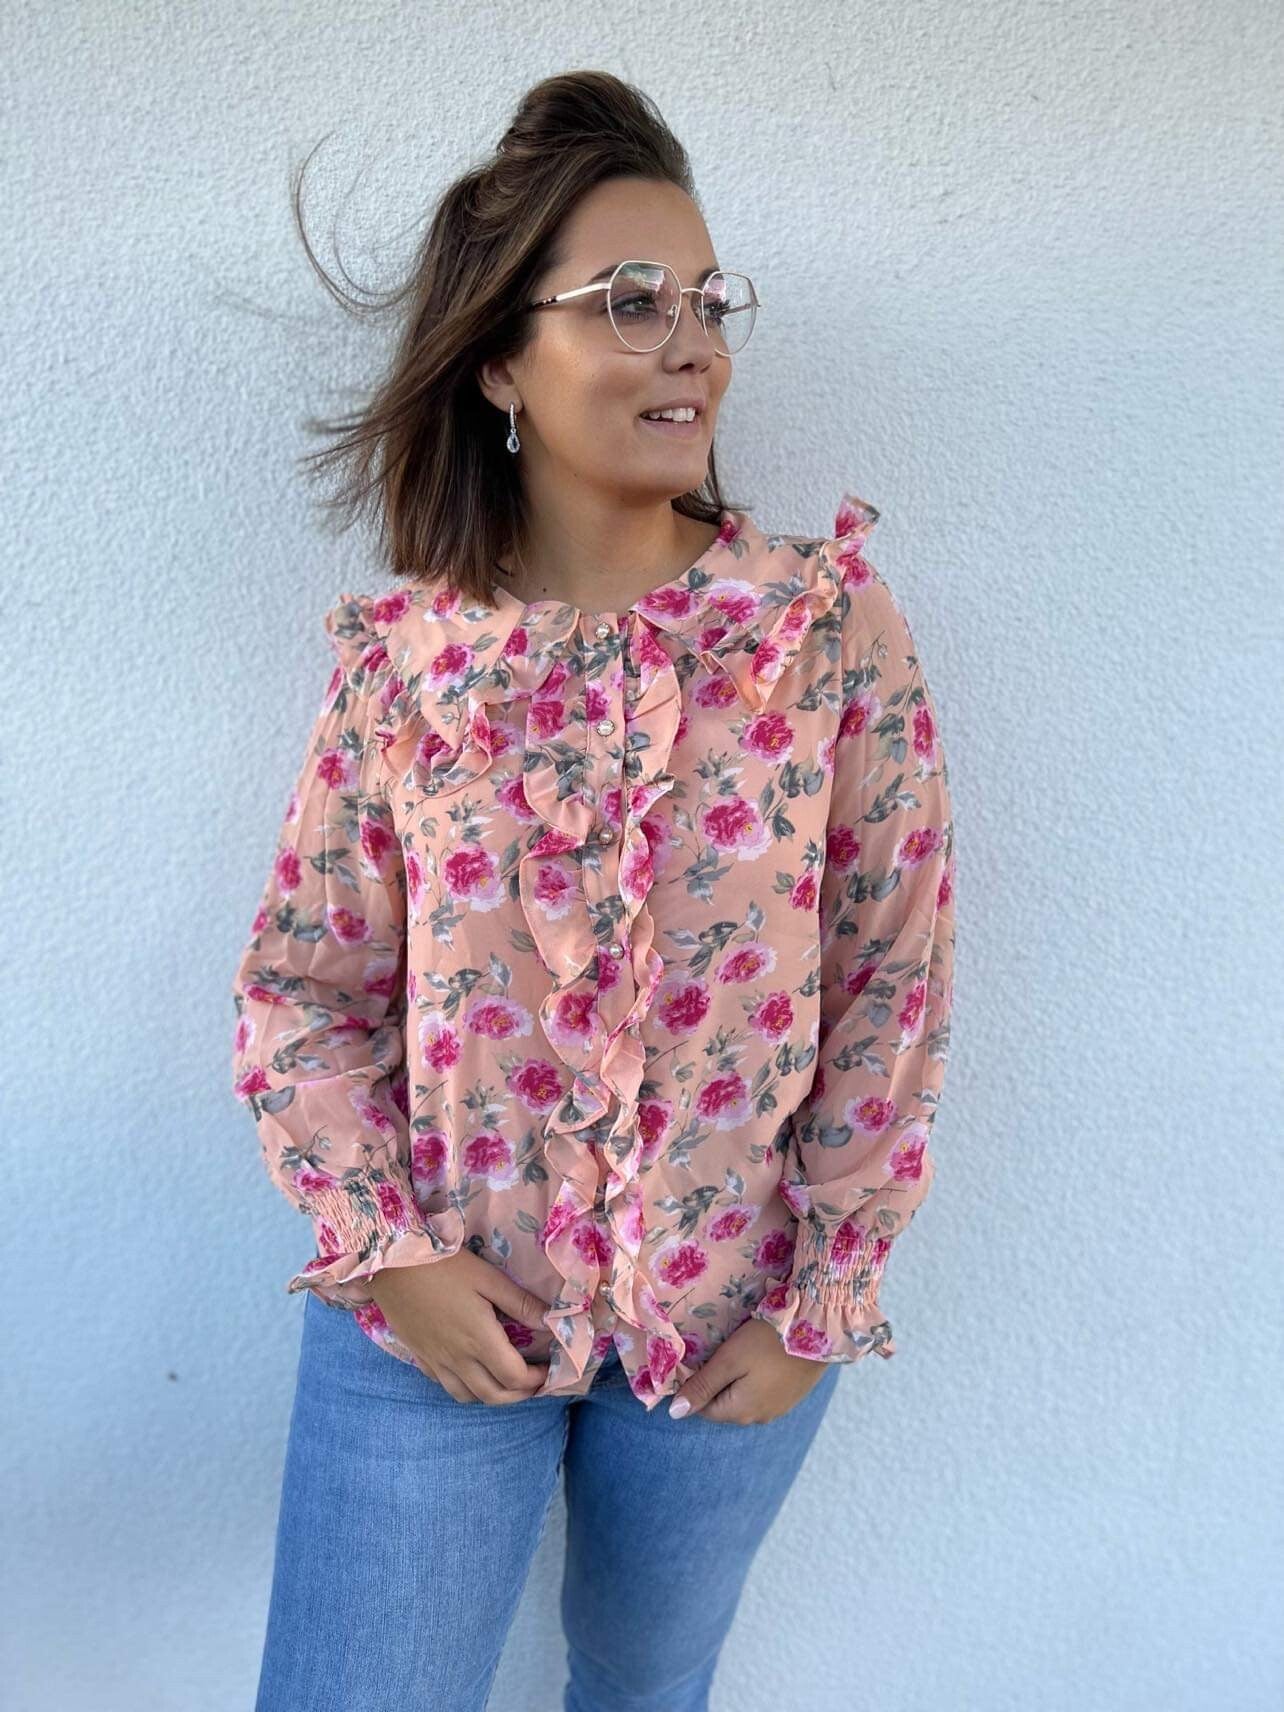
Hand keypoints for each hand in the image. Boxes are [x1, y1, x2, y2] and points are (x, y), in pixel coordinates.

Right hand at [365, 1249, 553, 1404]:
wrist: (391, 1265)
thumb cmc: (443, 1266)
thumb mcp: (488, 1278)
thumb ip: (520, 1303)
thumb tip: (551, 1321)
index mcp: (480, 1340)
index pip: (515, 1377)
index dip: (536, 1379)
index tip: (547, 1367)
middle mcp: (458, 1360)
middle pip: (494, 1396)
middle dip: (520, 1394)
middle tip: (534, 1380)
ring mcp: (436, 1361)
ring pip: (468, 1397)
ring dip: (493, 1395)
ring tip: (505, 1378)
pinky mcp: (420, 1357)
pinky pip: (445, 1385)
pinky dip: (465, 1387)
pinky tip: (471, 1369)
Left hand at [667, 1317, 833, 1423]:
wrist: (818, 1330)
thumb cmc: (767, 1342)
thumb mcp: (729, 1360)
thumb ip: (702, 1386)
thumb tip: (675, 1414)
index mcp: (741, 1412)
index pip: (704, 1409)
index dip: (697, 1386)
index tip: (701, 1359)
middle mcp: (760, 1418)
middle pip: (725, 1405)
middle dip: (717, 1384)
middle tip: (720, 1352)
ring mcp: (779, 1408)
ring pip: (744, 1399)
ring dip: (737, 1381)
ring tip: (740, 1353)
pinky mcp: (792, 1396)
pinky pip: (763, 1393)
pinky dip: (756, 1380)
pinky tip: (760, 1358)